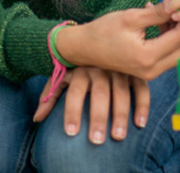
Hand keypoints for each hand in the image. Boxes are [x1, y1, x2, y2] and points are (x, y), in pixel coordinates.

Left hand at [33, 67, 149, 143]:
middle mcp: (101, 68)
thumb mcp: (60, 75)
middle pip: (100, 94)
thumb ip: (49, 95)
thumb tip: (37, 118)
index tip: (71, 133)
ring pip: (122, 92)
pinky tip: (140, 124)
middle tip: (96, 140)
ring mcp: (120, 69)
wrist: (97, 40)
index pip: (75, 93)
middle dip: (98, 117)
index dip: (72, 112)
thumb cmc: (76, 65)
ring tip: (118, 136)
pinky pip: (141, 88)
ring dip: (121, 115)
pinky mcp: (135, 72)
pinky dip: (142, 105)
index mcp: (81, 70)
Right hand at [57, 3, 179, 80]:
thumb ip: (158, 12)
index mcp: (148, 56)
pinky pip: (170, 55)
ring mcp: (152, 72)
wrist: (84, 48)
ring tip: (169, 12)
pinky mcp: (149, 70)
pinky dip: (171, 38)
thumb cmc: (103, 31)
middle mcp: (153, 69)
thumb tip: (177, 2)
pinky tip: (160, 21)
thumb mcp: (132, 17)